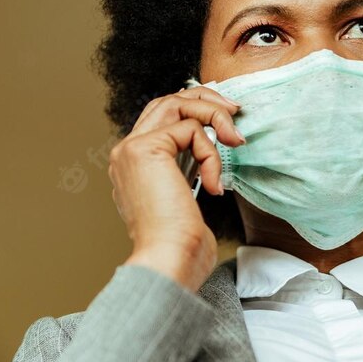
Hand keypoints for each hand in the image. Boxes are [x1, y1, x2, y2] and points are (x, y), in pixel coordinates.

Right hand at [109, 86, 246, 291]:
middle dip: (206, 101)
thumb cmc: (182, 244)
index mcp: (133, 164)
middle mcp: (126, 152)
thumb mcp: (185, 198)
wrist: (170, 260)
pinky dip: (211, 153)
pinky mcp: (146, 148)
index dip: (196, 112)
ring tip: (235, 141)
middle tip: (236, 114)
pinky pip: (191, 130)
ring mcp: (132, 148)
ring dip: (214, 115)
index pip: (162, 118)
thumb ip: (188, 169)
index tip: (227, 127)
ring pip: (177, 104)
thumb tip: (210, 148)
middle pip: (167, 101)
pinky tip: (213, 184)